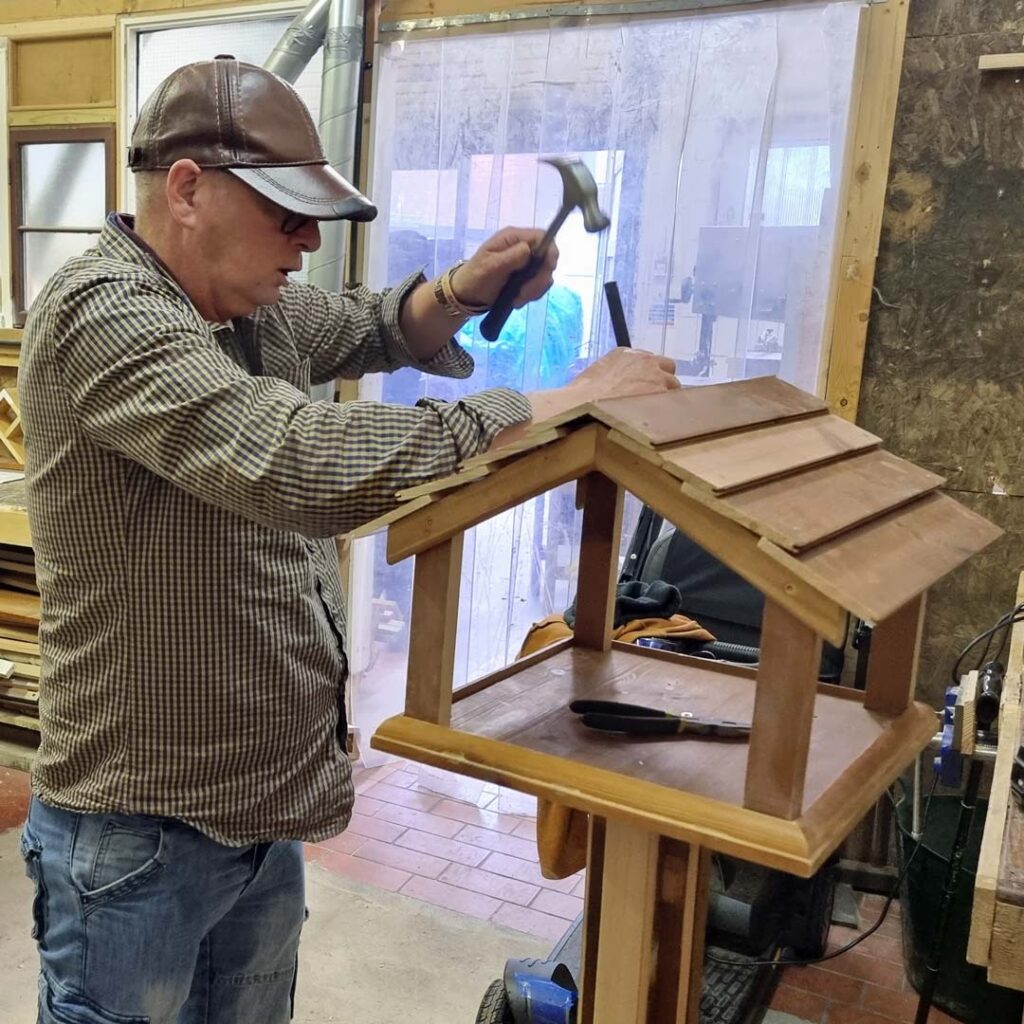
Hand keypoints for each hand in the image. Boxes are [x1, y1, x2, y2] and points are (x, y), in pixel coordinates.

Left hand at [449, 227, 558, 308]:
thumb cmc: (474, 278)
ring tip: (517, 299)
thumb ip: (511, 257)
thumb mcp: (490, 267)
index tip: (547, 270)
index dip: (550, 252)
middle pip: (547, 257)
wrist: (466, 295)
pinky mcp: (525, 277)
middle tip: (525, 294)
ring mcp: (525, 263)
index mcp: (513, 238)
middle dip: (540, 278)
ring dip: (535, 289)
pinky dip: (532, 294)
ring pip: (544, 273)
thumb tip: (529, 249)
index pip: (542, 237)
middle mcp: (522, 247)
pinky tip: (517, 300)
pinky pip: (538, 284)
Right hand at [563, 348, 680, 402]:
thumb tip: (614, 388)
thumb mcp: (595, 376)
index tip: (643, 385)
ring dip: (667, 396)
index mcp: (626, 354)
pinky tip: (659, 421)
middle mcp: (645, 361)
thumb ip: (612, 376)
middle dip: (662, 381)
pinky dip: (669, 411)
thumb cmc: (582, 397)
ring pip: (674, 386)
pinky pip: (674, 402)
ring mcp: (656, 377)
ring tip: (655, 412)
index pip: (648, 360)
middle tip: (652, 398)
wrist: (583, 405)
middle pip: (667, 368)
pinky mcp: (662, 395)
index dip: (648, 374)